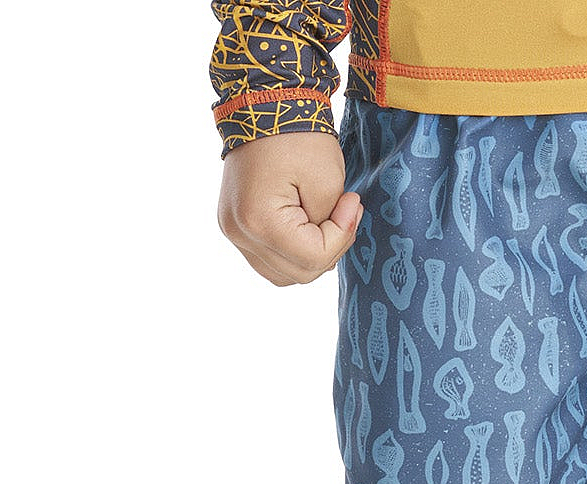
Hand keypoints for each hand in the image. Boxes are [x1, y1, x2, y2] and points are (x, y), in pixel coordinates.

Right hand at [217, 131, 363, 285]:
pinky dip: (293, 254)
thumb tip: (332, 243)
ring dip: (311, 257)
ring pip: (284, 275)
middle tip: (344, 212)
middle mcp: (239, 232)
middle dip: (330, 247)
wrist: (264, 107)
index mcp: (258, 220)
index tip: (353, 202)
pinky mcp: (236, 228)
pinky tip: (306, 228)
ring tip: (324, 221)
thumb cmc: (297, 136)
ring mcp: (233, 232)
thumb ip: (333, 224)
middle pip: (300, 273)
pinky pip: (270, 261)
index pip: (313, 258)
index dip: (342, 235)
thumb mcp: (327, 181)